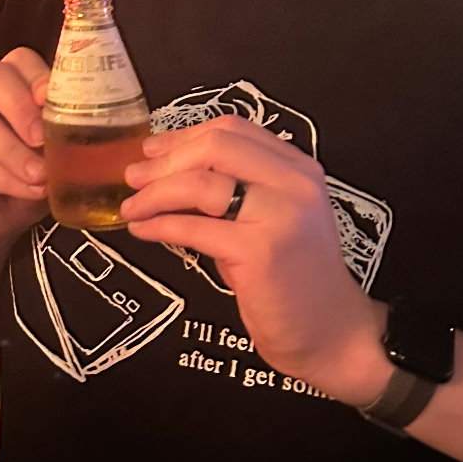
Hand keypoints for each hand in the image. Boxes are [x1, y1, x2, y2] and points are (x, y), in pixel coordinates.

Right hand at [0, 48, 50, 256]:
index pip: (20, 59)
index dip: (38, 75)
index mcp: (7, 82)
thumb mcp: (52, 152)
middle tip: (43, 138)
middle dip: (20, 105)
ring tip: (42, 175)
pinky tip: (29, 191)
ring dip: (15, 151)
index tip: (54, 100)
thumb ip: (64, 135)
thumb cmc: (26, 176)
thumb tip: (91, 133)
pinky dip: (6, 178)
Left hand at [121, 117, 386, 401]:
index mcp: (298, 169)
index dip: (183, 135)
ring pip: (201, 183)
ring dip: (155, 193)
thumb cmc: (294, 279)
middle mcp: (295, 184)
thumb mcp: (272, 219)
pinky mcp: (260, 251)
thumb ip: (236, 190)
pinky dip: (160, 225)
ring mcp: (280, 216)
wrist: (330, 332)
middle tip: (134, 177)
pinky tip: (143, 230)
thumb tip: (165, 170)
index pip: (233, 129)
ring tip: (132, 207)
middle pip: (215, 146)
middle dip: (165, 160)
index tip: (153, 150)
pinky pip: (195, 227)